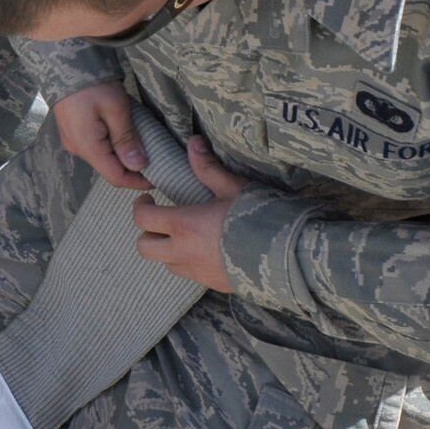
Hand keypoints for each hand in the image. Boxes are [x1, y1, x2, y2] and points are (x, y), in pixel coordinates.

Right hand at [51, 83, 149, 189]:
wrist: (65, 63)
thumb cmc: (93, 84)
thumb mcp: (116, 109)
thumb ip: (126, 139)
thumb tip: (138, 165)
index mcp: (87, 146)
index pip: (116, 177)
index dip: (139, 181)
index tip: (159, 176)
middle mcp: (77, 148)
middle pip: (109, 169)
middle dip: (132, 169)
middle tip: (156, 158)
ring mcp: (73, 140)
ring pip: (102, 158)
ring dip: (122, 156)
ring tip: (142, 144)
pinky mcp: (72, 131)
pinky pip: (95, 147)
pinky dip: (111, 146)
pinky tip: (123, 135)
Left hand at [132, 135, 247, 292]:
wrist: (289, 256)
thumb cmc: (260, 217)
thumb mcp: (234, 188)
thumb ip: (208, 169)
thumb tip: (193, 143)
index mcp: (184, 225)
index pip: (142, 219)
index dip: (140, 207)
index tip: (149, 199)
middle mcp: (184, 252)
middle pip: (144, 248)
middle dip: (147, 233)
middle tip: (161, 219)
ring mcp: (198, 272)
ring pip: (166, 264)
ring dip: (168, 250)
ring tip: (185, 235)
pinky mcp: (213, 285)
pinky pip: (190, 275)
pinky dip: (190, 264)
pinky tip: (208, 250)